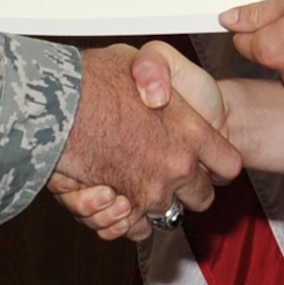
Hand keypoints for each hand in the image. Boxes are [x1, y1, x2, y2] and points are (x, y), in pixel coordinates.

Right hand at [49, 44, 241, 240]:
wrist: (56, 101)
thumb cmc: (96, 76)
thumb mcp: (143, 56)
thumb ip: (164, 75)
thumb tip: (162, 96)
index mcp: (192, 130)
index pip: (228, 164)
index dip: (217, 163)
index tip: (207, 161)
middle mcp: (177, 165)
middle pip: (201, 197)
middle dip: (188, 188)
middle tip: (169, 171)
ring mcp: (151, 190)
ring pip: (168, 213)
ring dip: (154, 201)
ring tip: (135, 179)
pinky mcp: (123, 207)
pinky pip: (136, 228)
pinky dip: (127, 219)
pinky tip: (116, 197)